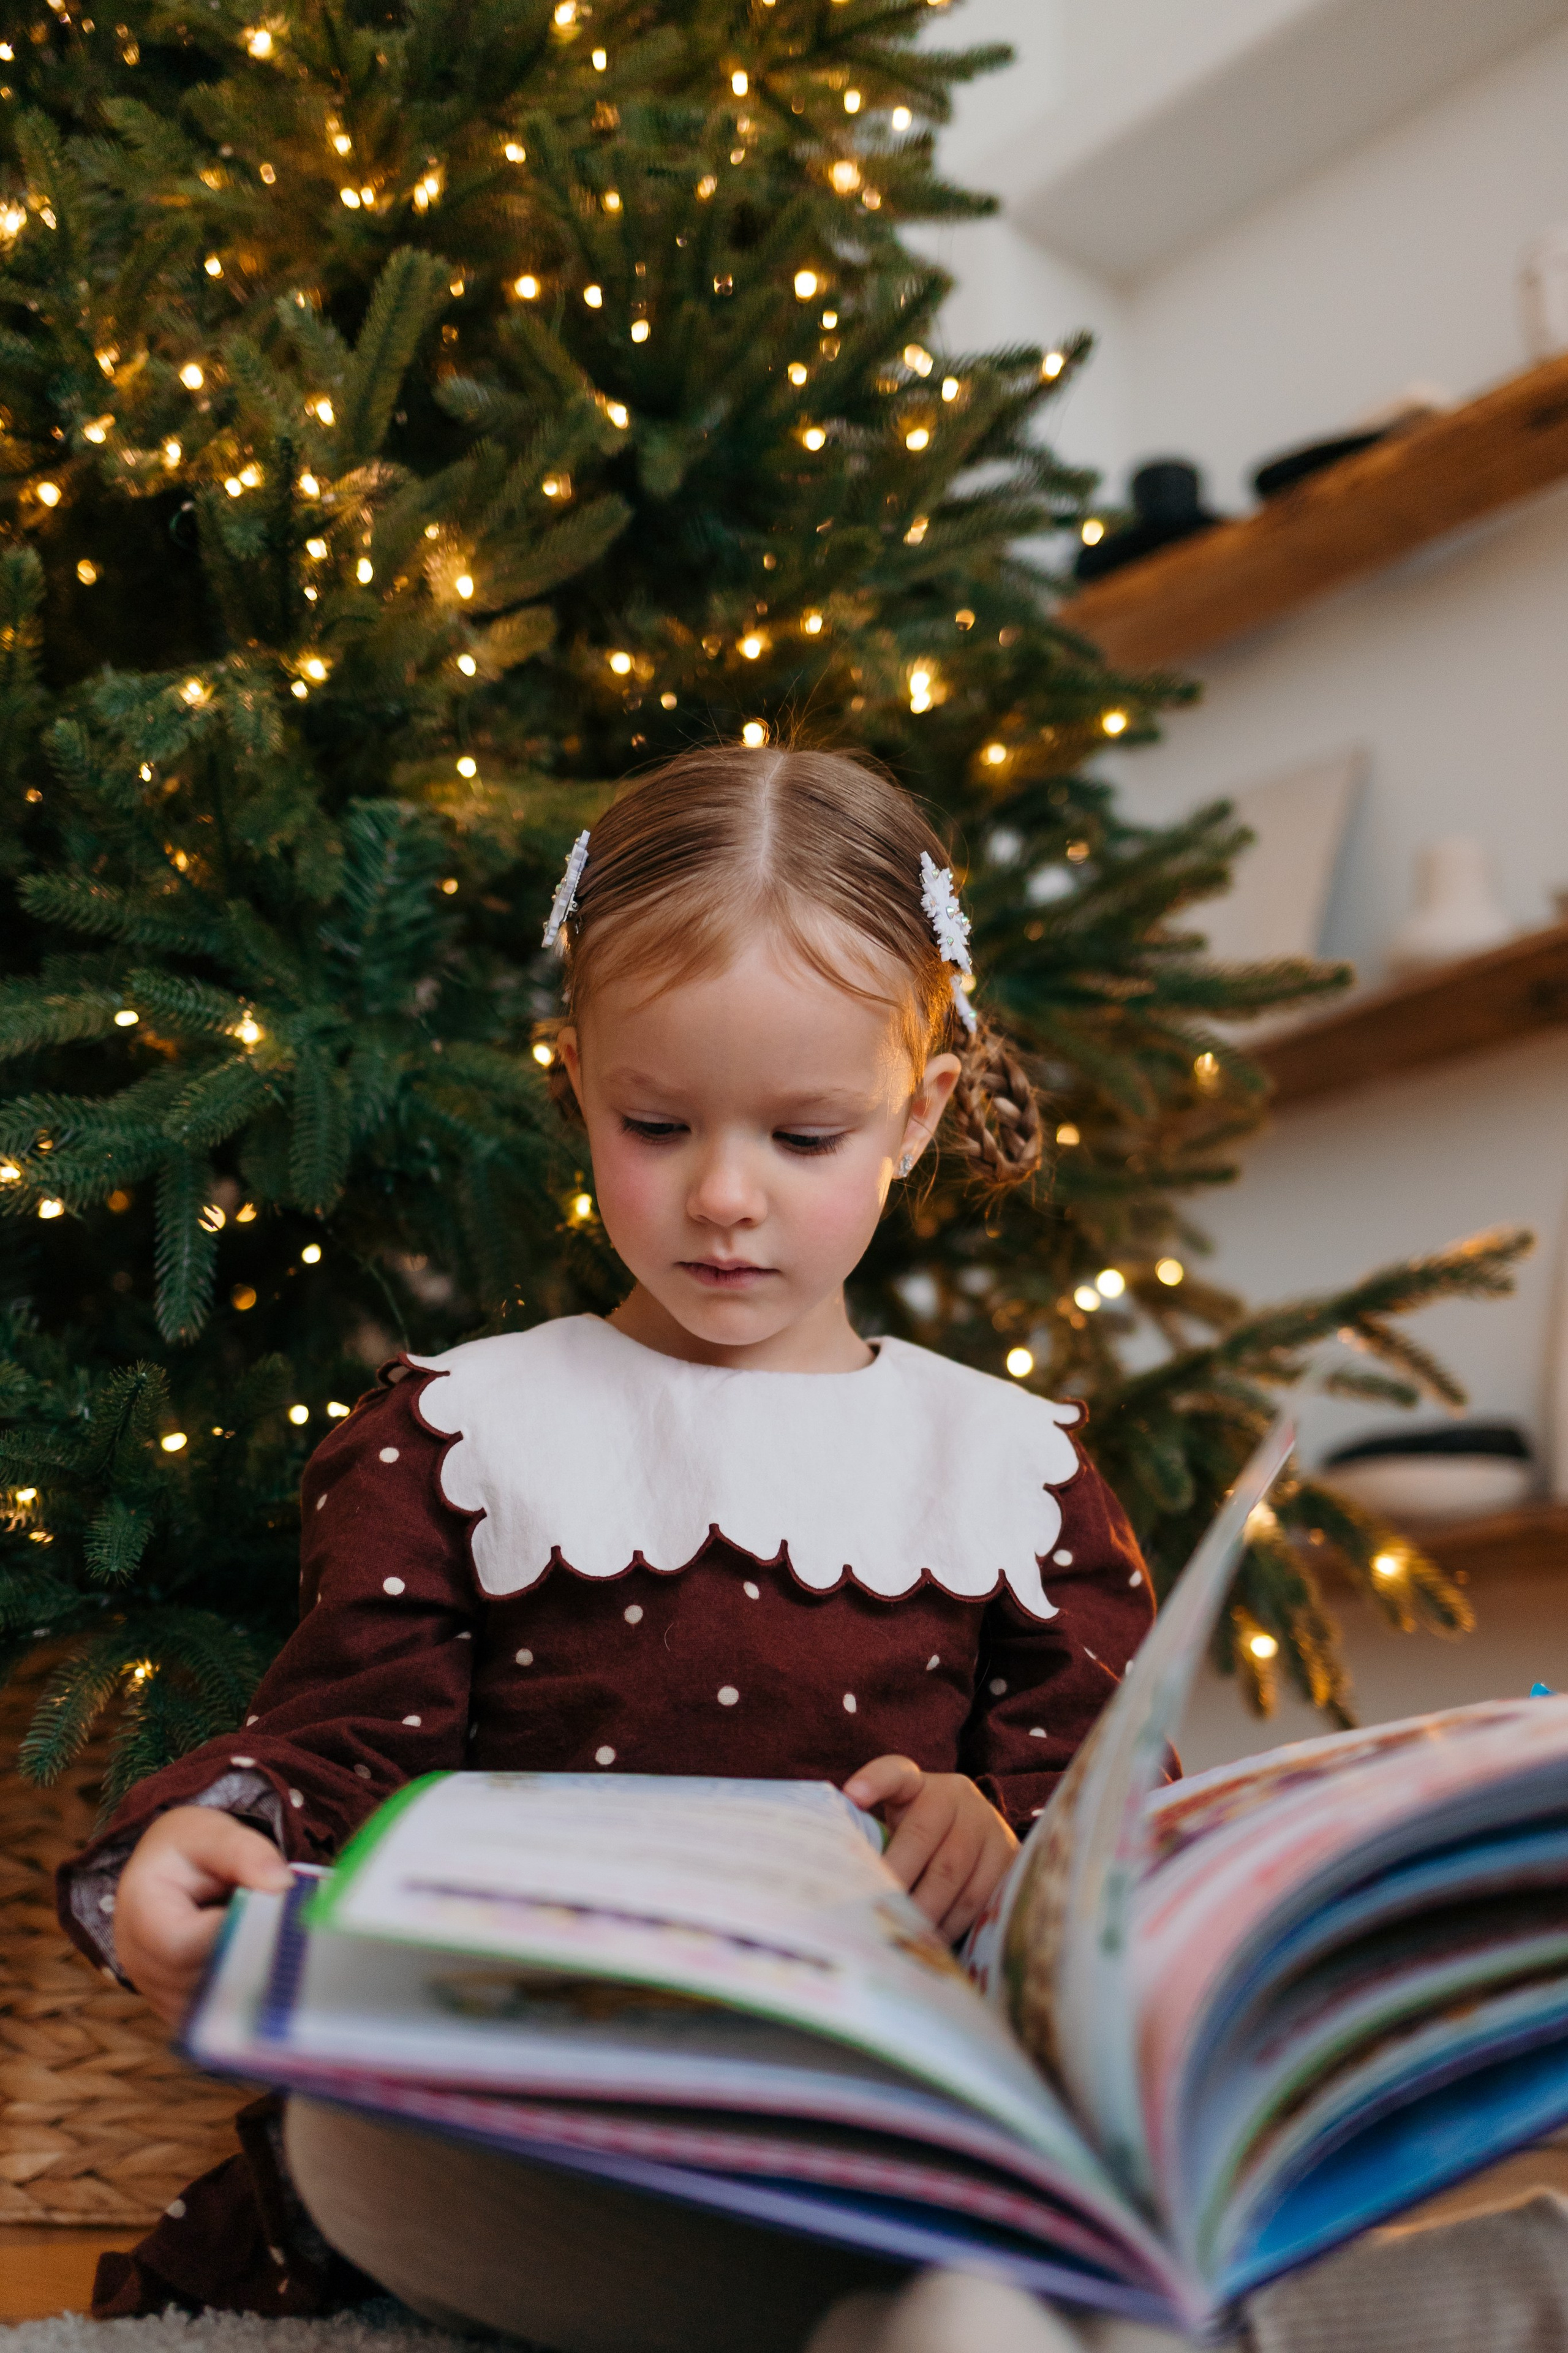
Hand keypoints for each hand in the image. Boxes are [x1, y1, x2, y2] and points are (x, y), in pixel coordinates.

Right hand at [115, 1804, 292, 2026]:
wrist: (167, 1869)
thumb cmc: (188, 1850)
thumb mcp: (211, 1834)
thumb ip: (245, 1853)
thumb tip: (281, 1884)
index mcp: (139, 1913)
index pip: (181, 1946)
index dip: (231, 1937)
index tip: (271, 1917)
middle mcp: (138, 1962)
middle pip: (197, 1983)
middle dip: (247, 1962)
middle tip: (289, 1940)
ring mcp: (155, 1991)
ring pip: (209, 2009)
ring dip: (249, 1985)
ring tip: (279, 1951)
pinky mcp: (177, 2007)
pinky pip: (213, 2018)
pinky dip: (244, 2000)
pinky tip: (268, 1973)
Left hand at [843, 1756, 1017, 1939]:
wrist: (977, 1836)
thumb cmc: (918, 1838)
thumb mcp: (896, 1826)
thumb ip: (872, 1840)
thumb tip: (840, 1877)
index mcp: (917, 1784)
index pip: (894, 1774)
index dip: (874, 1781)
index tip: (853, 1795)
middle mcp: (955, 1794)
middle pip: (922, 1836)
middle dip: (897, 1878)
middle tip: (877, 1910)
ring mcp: (987, 1822)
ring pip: (953, 1873)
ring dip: (926, 1910)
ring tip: (904, 1933)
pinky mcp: (1009, 1854)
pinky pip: (981, 1895)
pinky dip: (955, 1923)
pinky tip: (935, 1939)